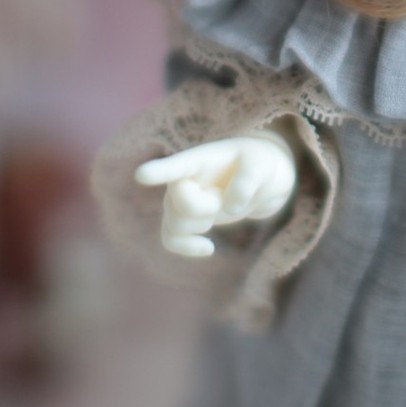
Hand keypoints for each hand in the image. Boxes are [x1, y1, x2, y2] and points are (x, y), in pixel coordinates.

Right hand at [135, 133, 296, 257]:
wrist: (262, 180)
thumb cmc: (260, 164)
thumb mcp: (264, 165)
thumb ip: (248, 181)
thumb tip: (228, 208)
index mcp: (200, 158)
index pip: (177, 165)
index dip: (160, 171)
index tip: (142, 175)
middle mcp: (184, 178)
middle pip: (178, 203)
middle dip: (205, 208)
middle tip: (222, 196)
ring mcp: (183, 199)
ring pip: (174, 224)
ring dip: (201, 224)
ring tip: (219, 206)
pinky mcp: (187, 219)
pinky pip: (170, 239)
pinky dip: (187, 248)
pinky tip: (209, 248)